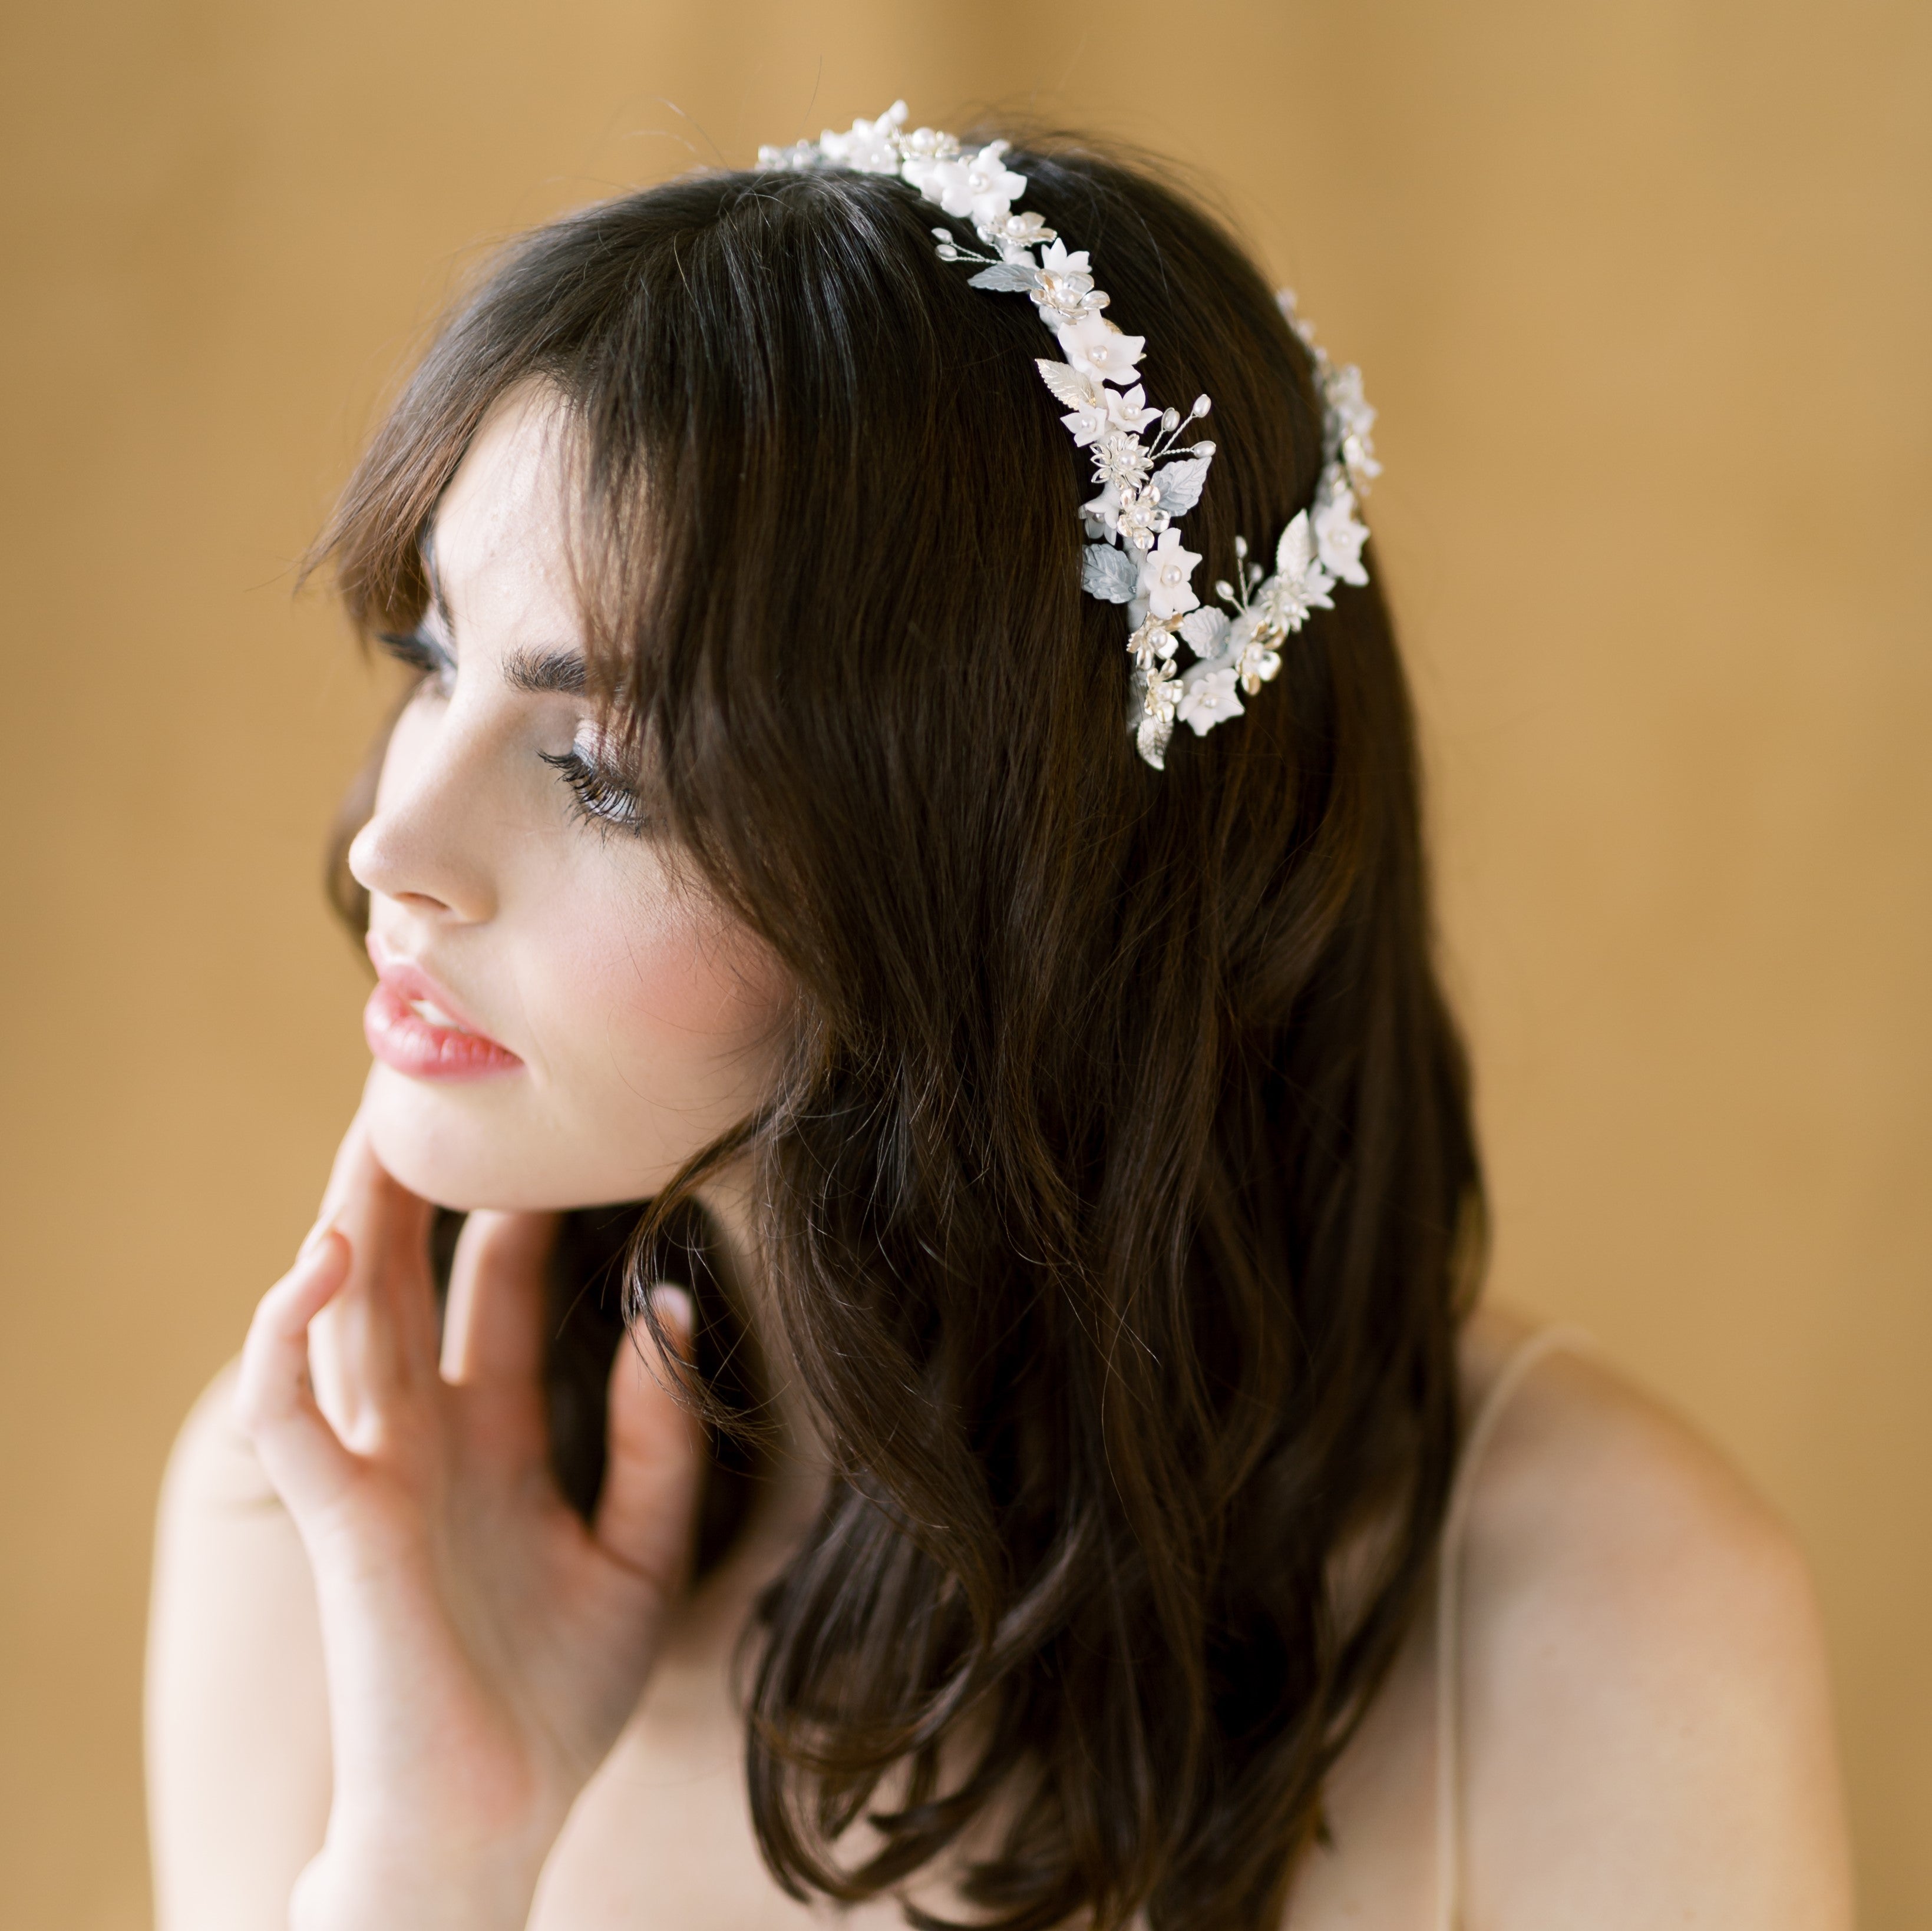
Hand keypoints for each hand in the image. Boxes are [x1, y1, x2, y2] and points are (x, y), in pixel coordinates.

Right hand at [235, 1113, 703, 1930]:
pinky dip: (288, 1334)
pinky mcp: (339, 1522)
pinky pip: (291, 1413)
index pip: (500, 1290)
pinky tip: (315, 1260)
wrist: (490, 1827)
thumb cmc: (555, 1699)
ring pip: (342, 1314)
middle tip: (432, 1073)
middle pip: (407, 1277)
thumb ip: (658, 1439)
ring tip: (371, 1118)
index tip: (553, 1118)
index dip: (520, 1206)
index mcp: (493, 1437)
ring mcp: (375, 1472)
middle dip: (414, 1180)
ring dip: (347, 1217)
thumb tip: (671, 1311)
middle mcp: (427, 1436)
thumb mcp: (641, 1552)